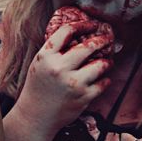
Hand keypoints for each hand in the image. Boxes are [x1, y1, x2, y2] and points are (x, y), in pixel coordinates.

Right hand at [13, 20, 112, 137]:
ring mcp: (73, 83)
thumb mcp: (39, 63)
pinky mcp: (83, 97)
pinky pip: (103, 83)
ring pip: (101, 64)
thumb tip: (76, 32)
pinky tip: (102, 79)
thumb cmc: (38, 87)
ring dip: (106, 62)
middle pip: (88, 46)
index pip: (67, 31)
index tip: (91, 24)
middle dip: (101, 40)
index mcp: (46, 56)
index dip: (82, 25)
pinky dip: (105, 80)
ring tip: (106, 62)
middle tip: (106, 39)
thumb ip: (54, 49)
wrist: (35, 116)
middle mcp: (59, 68)